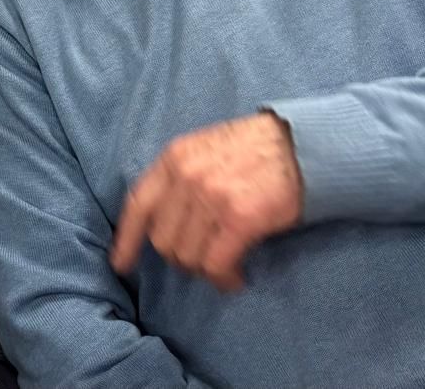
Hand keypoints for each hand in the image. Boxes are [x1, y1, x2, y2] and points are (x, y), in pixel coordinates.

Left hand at [110, 113, 302, 291]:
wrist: (303, 145)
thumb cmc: (256, 149)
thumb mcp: (205, 149)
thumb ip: (180, 177)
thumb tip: (164, 221)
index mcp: (174, 158)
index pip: (138, 205)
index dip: (126, 240)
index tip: (121, 264)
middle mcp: (186, 176)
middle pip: (163, 240)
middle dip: (182, 257)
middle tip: (205, 258)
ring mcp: (211, 197)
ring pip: (188, 256)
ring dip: (205, 269)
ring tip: (224, 266)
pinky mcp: (239, 218)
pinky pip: (216, 264)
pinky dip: (224, 278)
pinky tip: (236, 278)